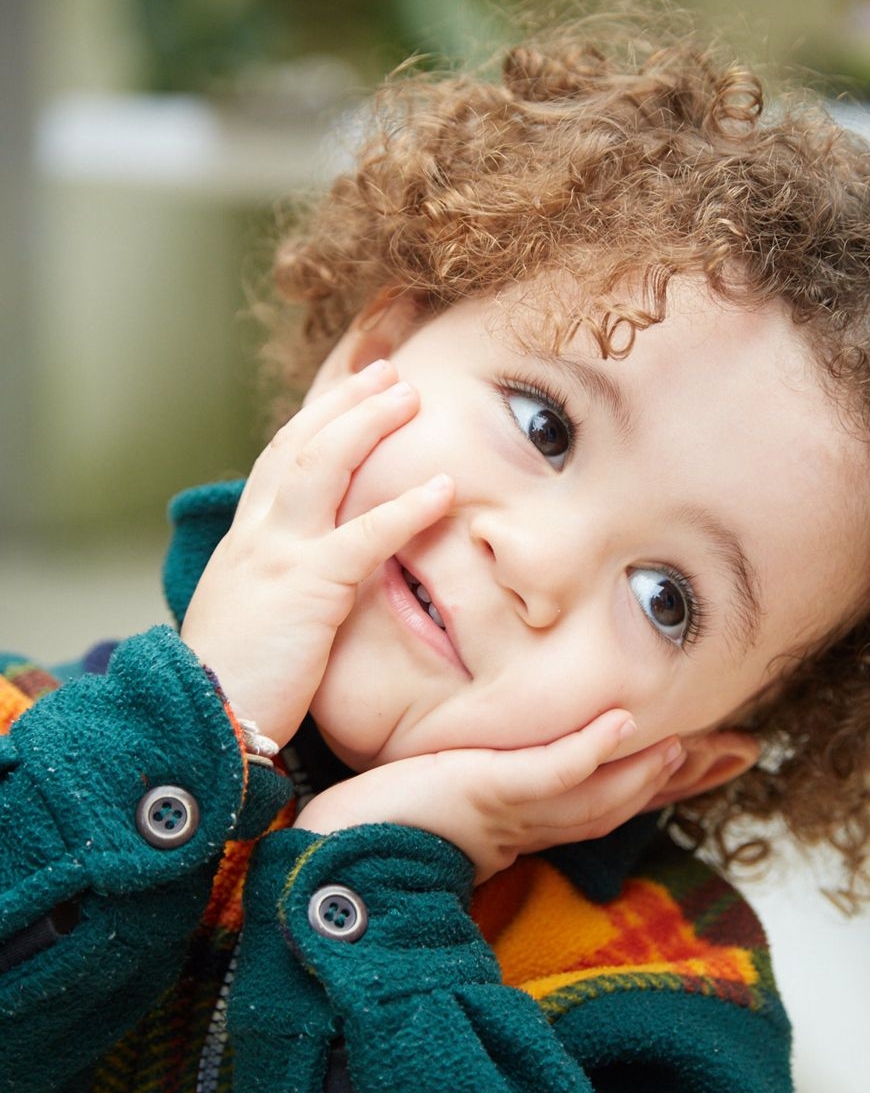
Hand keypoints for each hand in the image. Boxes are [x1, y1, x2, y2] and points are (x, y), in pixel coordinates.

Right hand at [181, 361, 452, 749]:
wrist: (202, 720)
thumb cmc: (233, 682)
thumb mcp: (253, 617)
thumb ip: (282, 583)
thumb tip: (321, 575)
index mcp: (246, 540)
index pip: (280, 458)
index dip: (317, 418)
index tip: (351, 388)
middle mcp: (257, 534)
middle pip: (301, 444)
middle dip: (345, 401)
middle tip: (388, 372)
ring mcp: (278, 554)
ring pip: (323, 466)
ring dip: (369, 424)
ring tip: (411, 397)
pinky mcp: (306, 589)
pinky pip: (365, 537)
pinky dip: (406, 507)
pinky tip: (443, 487)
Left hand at [294, 711, 686, 882]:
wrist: (329, 851)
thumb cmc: (379, 816)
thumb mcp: (448, 785)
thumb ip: (489, 772)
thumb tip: (513, 753)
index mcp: (526, 819)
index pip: (610, 794)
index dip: (669, 778)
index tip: (720, 754)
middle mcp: (530, 821)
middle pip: (624, 798)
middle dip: (687, 777)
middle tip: (745, 751)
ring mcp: (510, 809)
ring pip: (599, 791)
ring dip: (654, 768)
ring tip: (705, 743)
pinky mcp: (482, 792)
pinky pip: (545, 774)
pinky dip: (587, 752)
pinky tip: (623, 727)